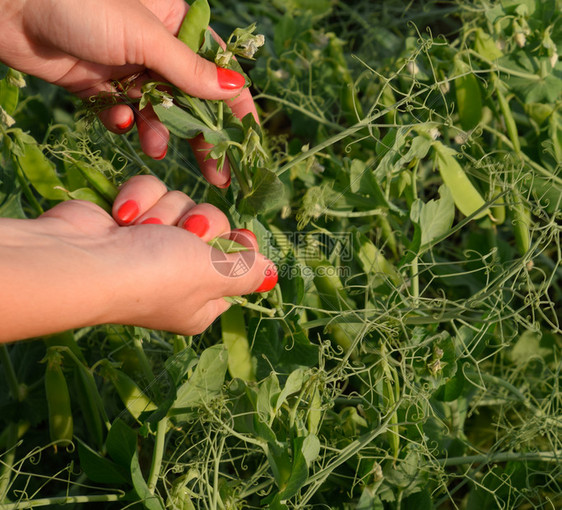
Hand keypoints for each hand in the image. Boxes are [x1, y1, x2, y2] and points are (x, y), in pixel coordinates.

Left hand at [0, 0, 256, 185]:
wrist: (9, 4)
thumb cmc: (81, 3)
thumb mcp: (144, 36)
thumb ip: (189, 70)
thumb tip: (235, 90)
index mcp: (175, 25)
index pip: (216, 70)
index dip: (235, 107)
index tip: (247, 141)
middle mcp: (156, 48)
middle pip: (190, 100)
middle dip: (202, 137)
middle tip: (217, 174)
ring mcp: (127, 69)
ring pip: (157, 112)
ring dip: (159, 133)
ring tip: (155, 149)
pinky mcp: (99, 86)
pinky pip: (123, 113)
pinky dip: (124, 121)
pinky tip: (119, 120)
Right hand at [0, 176, 275, 340]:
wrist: (82, 259)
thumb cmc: (156, 274)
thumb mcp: (214, 275)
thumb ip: (247, 272)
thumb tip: (273, 275)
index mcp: (202, 300)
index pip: (237, 267)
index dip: (241, 248)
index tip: (240, 240)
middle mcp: (178, 274)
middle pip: (215, 226)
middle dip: (201, 223)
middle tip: (187, 235)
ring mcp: (151, 244)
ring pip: (184, 203)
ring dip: (166, 212)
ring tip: (143, 230)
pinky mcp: (128, 217)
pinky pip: (153, 191)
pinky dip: (139, 198)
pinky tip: (121, 216)